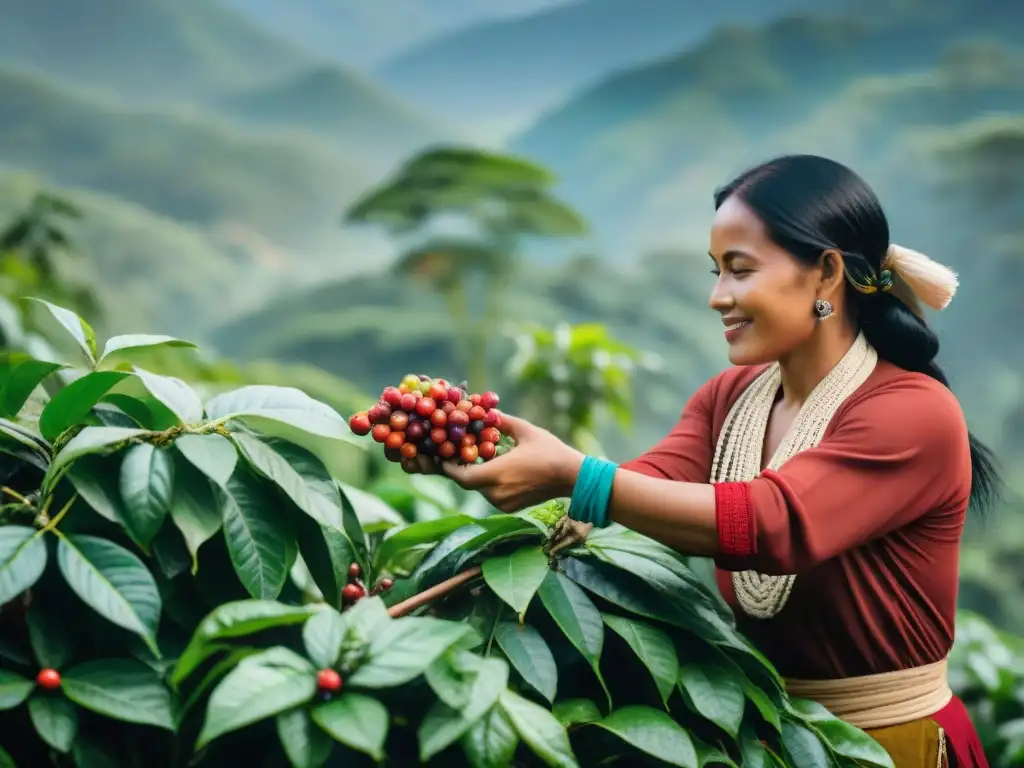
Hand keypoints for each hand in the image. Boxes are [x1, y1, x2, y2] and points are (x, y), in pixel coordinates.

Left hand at [403, 414, 584, 512]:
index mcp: (496, 475)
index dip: (448, 466)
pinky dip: (488, 482)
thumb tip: (484, 407)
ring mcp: (503, 503)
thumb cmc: (549, 451)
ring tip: (475, 458)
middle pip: (468, 482)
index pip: (460, 475)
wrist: (573, 477)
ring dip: (475, 474)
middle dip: (460, 468)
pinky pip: (491, 494)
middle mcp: (496, 493)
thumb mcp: (524, 430)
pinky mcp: (509, 507)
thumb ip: (500, 420)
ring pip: (479, 488)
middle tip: (454, 453)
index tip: (442, 453)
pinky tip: (493, 469)